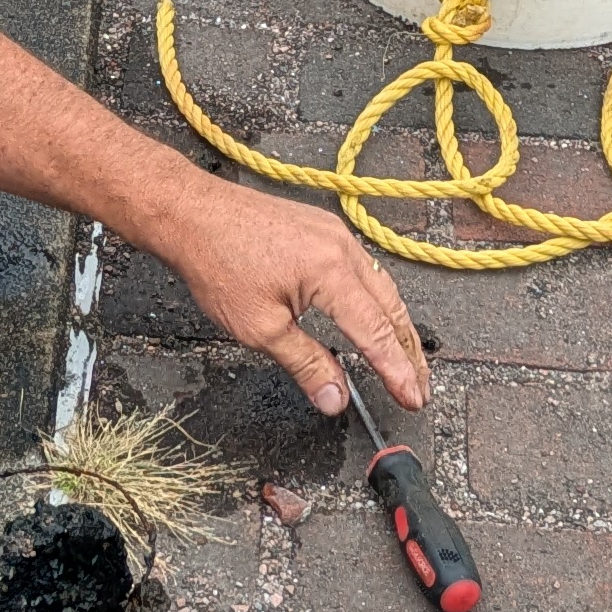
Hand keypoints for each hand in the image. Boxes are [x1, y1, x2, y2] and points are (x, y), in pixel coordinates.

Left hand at [165, 174, 426, 415]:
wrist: (192, 212)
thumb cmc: (218, 263)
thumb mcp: (260, 328)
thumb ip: (306, 364)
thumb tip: (336, 398)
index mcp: (331, 271)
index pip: (376, 331)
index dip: (397, 370)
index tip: (412, 399)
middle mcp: (343, 247)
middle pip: (391, 307)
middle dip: (409, 352)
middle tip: (419, 389)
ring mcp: (335, 233)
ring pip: (381, 286)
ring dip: (396, 325)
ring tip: (405, 360)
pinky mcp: (323, 229)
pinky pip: (363, 269)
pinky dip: (377, 300)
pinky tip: (374, 317)